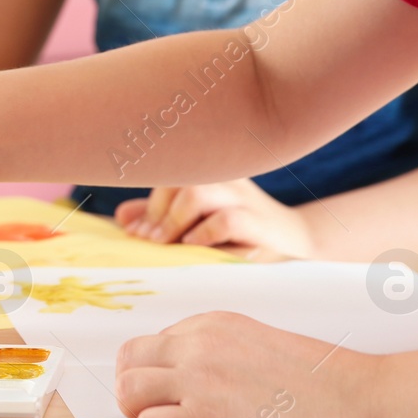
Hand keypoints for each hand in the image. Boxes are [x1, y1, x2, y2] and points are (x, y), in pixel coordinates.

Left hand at [114, 178, 315, 260]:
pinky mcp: (259, 224)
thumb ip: (161, 216)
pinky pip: (225, 220)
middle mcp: (227, 177)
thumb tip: (122, 218)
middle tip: (147, 240)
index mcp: (212, 170)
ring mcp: (244, 198)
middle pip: (179, 178)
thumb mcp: (196, 221)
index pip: (170, 171)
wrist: (295, 242)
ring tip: (165, 244)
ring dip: (174, 222)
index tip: (135, 232)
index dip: (148, 201)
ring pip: (198, 193)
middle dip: (157, 212)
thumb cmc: (240, 230)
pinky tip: (193, 247)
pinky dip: (202, 235)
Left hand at [115, 311, 376, 417]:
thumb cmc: (328, 388)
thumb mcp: (263, 349)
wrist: (367, 405)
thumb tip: (191, 387)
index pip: (151, 345)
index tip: (183, 399)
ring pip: (128, 392)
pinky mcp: (207, 415)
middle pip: (128, 363)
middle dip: (139, 394)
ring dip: (146, 417)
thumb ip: (223, 358)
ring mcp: (199, 376)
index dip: (159, 378)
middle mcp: (199, 342)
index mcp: (213, 323)